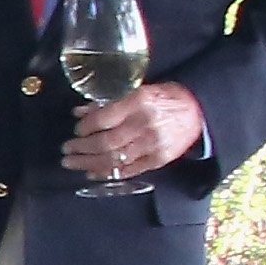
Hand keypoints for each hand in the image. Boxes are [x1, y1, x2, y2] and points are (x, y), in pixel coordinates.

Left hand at [65, 78, 204, 181]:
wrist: (199, 111)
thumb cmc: (165, 98)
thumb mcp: (138, 91)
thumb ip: (108, 103)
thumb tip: (79, 112)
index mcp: (139, 102)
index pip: (104, 119)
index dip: (85, 127)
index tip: (76, 130)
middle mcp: (145, 125)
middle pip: (106, 142)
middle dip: (81, 148)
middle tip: (66, 150)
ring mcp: (152, 145)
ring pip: (114, 159)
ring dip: (88, 163)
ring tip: (72, 163)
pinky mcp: (158, 160)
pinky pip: (128, 170)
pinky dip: (107, 173)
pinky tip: (92, 173)